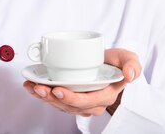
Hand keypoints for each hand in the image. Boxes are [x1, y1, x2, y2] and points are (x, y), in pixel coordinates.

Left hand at [22, 48, 141, 116]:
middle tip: (40, 88)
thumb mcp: (128, 58)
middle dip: (52, 98)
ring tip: (32, 87)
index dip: (71, 98)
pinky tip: (32, 86)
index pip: (87, 101)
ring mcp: (80, 102)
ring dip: (45, 98)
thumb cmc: (117, 63)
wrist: (109, 63)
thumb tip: (129, 74)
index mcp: (105, 95)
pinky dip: (42, 94)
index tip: (58, 89)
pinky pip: (56, 100)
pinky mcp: (70, 98)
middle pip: (70, 106)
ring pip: (60, 105)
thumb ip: (132, 64)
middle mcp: (92, 103)